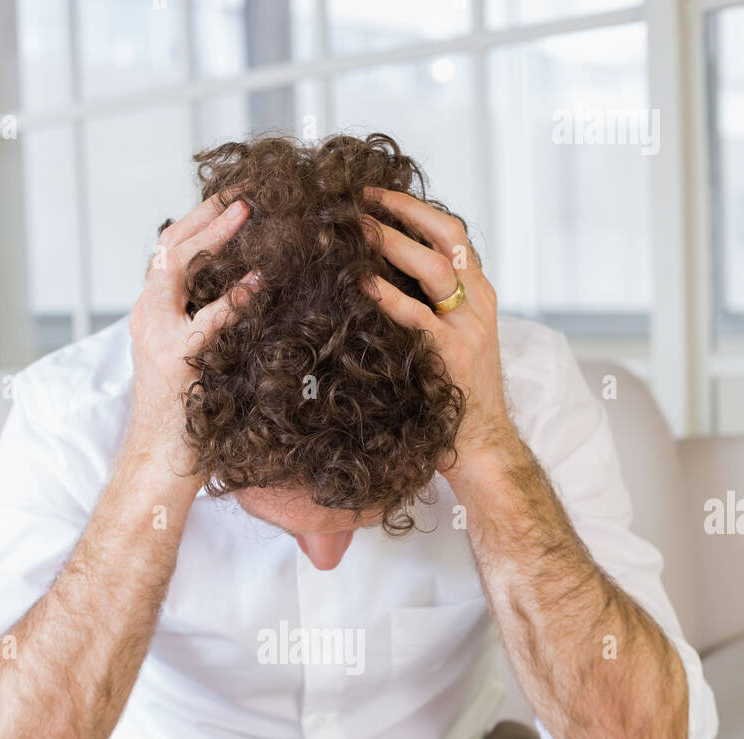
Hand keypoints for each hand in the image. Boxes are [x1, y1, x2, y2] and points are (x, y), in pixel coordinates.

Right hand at [128, 192, 258, 478]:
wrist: (160, 463)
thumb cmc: (189, 418)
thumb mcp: (198, 359)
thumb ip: (210, 325)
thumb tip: (251, 295)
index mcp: (153, 314)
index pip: (171, 253)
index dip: (200, 220)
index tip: (232, 197)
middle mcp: (149, 317)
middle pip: (170, 246)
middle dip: (206, 213)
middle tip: (244, 190)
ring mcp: (158, 336)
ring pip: (175, 266)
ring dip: (212, 235)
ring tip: (246, 212)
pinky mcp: (176, 361)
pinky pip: (206, 319)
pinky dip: (233, 297)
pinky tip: (258, 280)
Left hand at [361, 189, 514, 475]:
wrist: (482, 443)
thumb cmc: (456, 393)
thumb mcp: (452, 338)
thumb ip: (430, 307)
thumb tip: (381, 274)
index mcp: (479, 295)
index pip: (453, 235)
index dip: (416, 209)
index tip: (379, 193)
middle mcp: (478, 304)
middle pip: (447, 237)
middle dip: (403, 211)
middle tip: (362, 198)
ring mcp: (468, 329)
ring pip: (436, 268)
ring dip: (393, 242)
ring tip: (358, 228)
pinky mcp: (451, 356)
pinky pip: (417, 317)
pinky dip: (388, 296)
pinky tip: (362, 282)